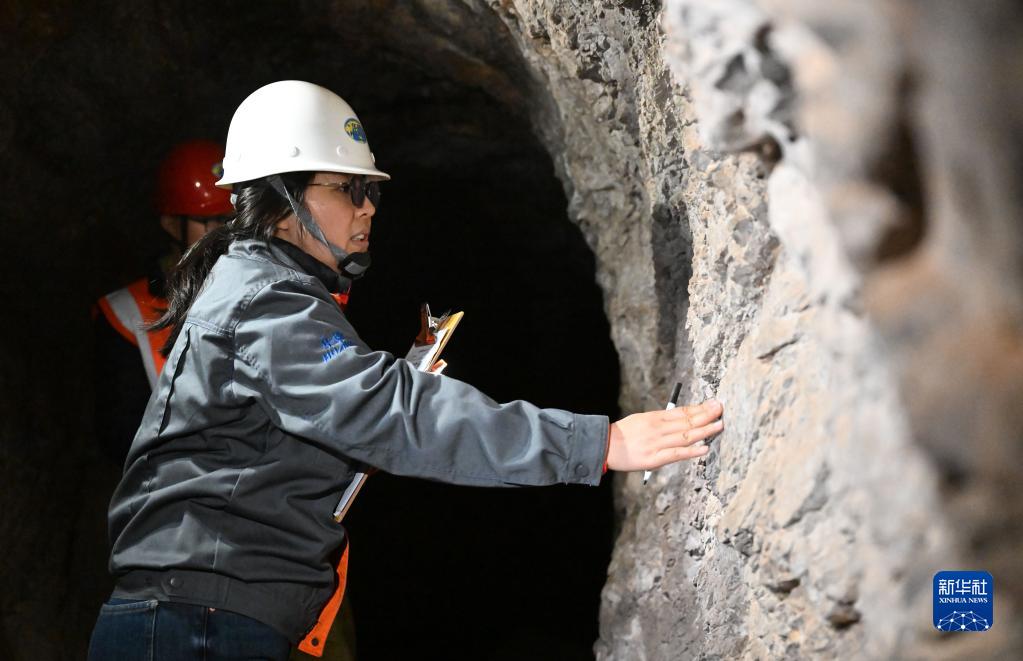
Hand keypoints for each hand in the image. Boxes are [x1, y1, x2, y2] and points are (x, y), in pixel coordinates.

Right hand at [605, 399, 723, 471]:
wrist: (605, 446)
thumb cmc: (624, 434)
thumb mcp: (641, 420)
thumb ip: (660, 420)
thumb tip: (681, 418)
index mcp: (655, 418)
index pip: (682, 411)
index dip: (699, 407)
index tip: (713, 403)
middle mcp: (658, 428)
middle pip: (687, 421)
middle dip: (706, 415)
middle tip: (721, 409)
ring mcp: (657, 443)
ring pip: (685, 436)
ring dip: (704, 430)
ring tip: (719, 425)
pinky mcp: (654, 459)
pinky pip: (676, 454)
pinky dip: (692, 451)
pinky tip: (704, 448)